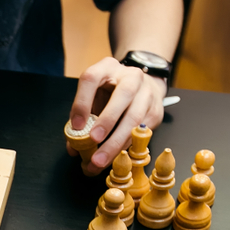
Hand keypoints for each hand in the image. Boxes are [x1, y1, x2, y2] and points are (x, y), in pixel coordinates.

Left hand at [67, 57, 165, 174]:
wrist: (143, 84)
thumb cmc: (109, 92)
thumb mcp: (92, 97)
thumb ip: (81, 118)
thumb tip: (73, 147)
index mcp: (106, 68)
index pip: (91, 79)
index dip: (82, 103)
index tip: (76, 126)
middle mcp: (130, 77)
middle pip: (122, 96)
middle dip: (107, 122)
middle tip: (93, 142)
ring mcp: (147, 92)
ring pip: (135, 117)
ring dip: (117, 142)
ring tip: (100, 160)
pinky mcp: (156, 110)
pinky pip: (142, 131)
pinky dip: (127, 146)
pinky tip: (116, 157)